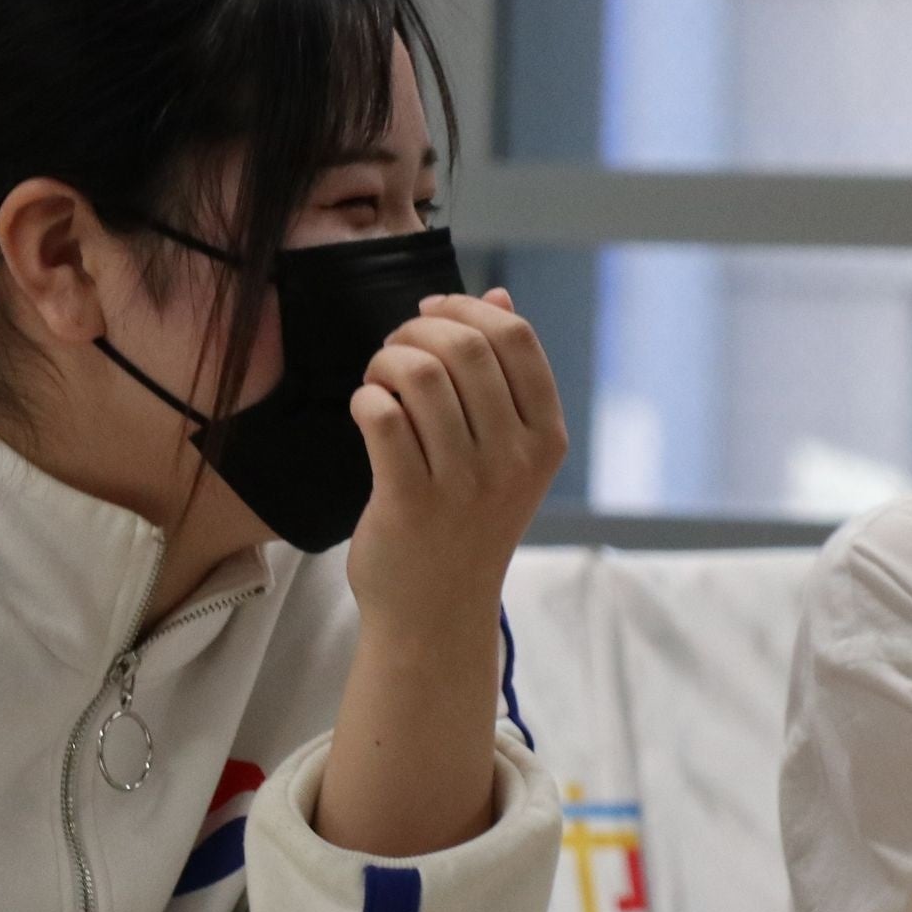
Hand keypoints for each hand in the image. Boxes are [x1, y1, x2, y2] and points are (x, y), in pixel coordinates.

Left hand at [319, 288, 567, 860]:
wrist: (435, 614)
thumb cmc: (465, 523)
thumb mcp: (506, 453)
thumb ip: (505, 376)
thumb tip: (497, 297)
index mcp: (545, 439)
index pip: (516, 338)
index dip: (465, 308)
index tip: (430, 313)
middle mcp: (513, 459)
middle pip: (464, 348)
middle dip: (417, 330)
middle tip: (394, 350)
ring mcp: (464, 483)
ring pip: (422, 375)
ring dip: (387, 361)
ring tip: (378, 380)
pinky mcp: (411, 502)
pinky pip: (383, 415)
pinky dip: (366, 398)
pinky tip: (366, 410)